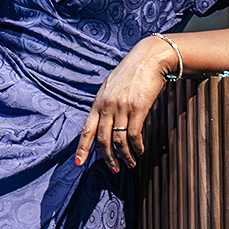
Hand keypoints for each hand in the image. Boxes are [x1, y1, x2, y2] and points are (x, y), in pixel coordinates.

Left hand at [74, 35, 176, 171]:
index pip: (86, 129)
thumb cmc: (130, 74)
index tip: (79, 163)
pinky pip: (134, 134)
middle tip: (114, 169)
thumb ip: (105, 104)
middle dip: (107, 158)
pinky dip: (136, 146)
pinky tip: (139, 150)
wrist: (149, 59)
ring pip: (119, 140)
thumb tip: (103, 123)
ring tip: (130, 164)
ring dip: (124, 156)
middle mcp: (107, 106)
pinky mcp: (138, 108)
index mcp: (98, 102)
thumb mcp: (110, 87)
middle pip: (102, 139)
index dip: (82, 148)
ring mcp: (122, 108)